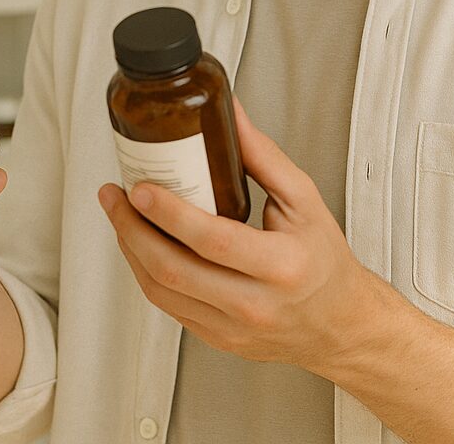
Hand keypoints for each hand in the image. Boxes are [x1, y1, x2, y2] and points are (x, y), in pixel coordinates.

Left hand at [98, 98, 376, 373]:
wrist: (339, 324)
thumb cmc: (324, 261)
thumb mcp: (305, 200)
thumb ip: (262, 156)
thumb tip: (229, 114)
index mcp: (282, 265)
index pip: (213, 240)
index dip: (169, 213)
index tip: (140, 188)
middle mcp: (255, 304)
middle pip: (174, 270)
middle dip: (132, 229)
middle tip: (115, 196)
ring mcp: (232, 328)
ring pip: (162, 292)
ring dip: (131, 250)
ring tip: (120, 215)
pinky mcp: (217, 339)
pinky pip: (168, 306)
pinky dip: (147, 272)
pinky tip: (141, 245)